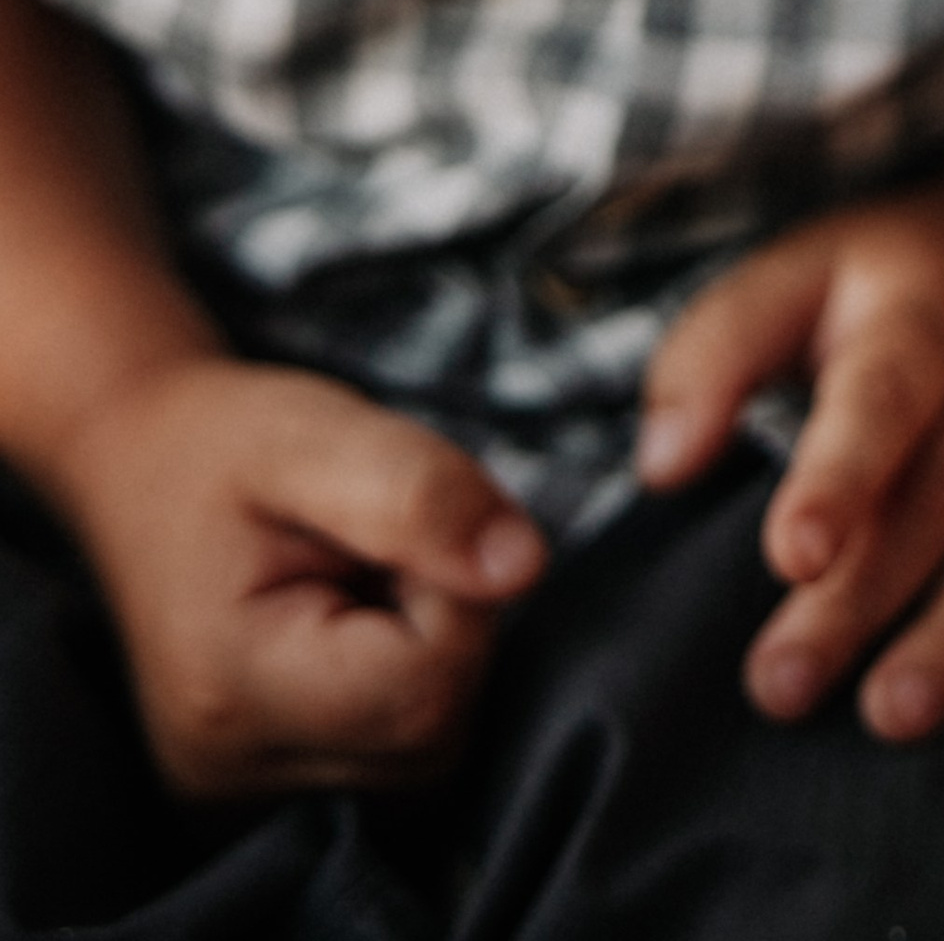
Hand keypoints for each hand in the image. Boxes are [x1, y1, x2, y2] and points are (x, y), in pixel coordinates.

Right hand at [50, 352, 544, 796]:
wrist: (138, 464)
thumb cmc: (227, 443)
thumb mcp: (320, 432)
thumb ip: (421, 495)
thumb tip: (523, 568)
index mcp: (234, 692)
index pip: (429, 683)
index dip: (453, 588)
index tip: (397, 525)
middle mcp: (232, 773)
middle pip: (433, 728)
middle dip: (442, 620)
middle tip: (374, 545)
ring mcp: (245, 793)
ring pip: (424, 747)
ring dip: (426, 650)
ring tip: (356, 577)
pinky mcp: (268, 786)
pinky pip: (391, 752)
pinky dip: (399, 680)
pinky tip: (349, 622)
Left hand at [637, 173, 943, 739]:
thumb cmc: (887, 283)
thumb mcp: (797, 272)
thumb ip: (713, 355)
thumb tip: (661, 465)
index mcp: (919, 315)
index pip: (882, 397)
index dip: (840, 475)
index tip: (791, 554)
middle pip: (943, 491)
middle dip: (866, 597)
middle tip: (782, 685)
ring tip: (895, 714)